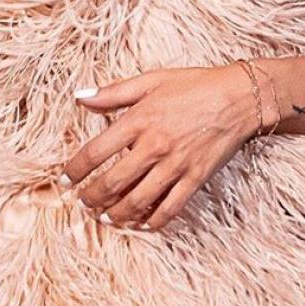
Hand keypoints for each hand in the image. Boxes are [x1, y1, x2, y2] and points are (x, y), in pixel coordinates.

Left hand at [58, 64, 263, 232]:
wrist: (239, 97)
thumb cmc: (194, 85)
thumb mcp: (151, 80)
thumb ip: (113, 92)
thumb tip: (79, 97)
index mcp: (139, 120)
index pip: (96, 152)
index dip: (76, 169)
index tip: (65, 179)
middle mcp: (154, 146)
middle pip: (113, 182)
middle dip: (92, 197)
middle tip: (82, 203)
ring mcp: (176, 166)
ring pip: (138, 201)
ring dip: (116, 214)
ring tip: (104, 218)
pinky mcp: (195, 179)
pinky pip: (169, 209)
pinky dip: (151, 222)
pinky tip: (140, 225)